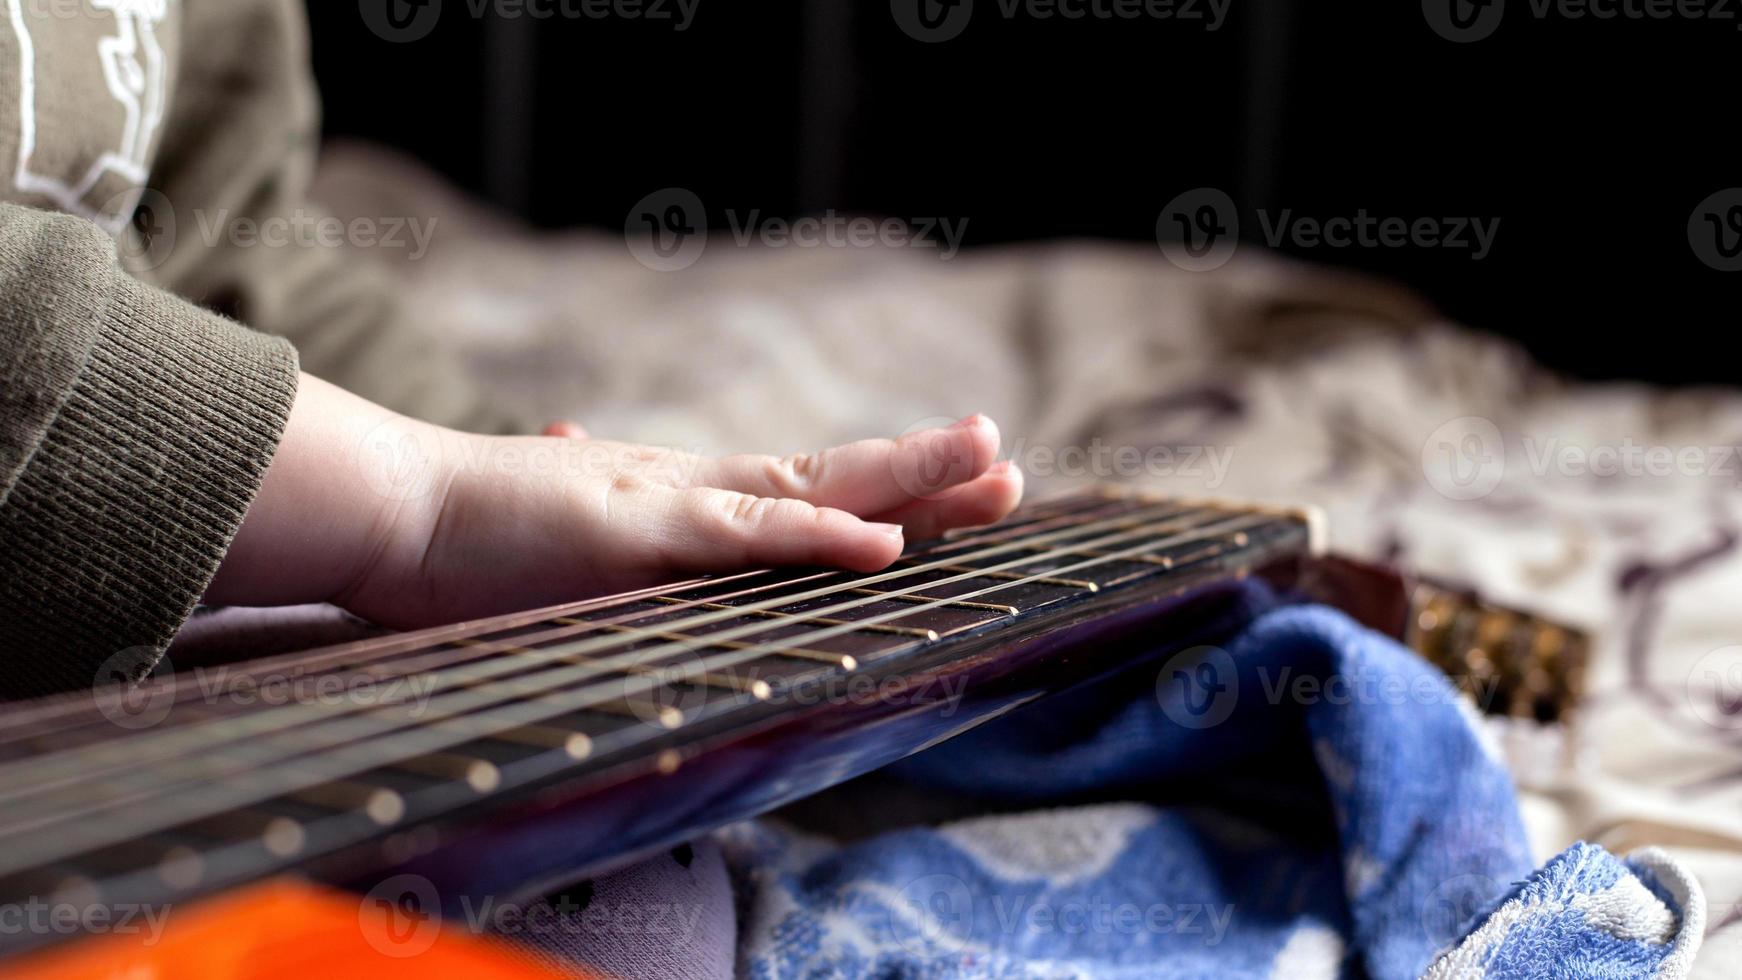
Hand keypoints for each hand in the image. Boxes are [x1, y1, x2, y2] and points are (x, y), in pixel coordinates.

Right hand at [208, 375, 1023, 627]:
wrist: (390, 508)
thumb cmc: (469, 532)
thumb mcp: (560, 532)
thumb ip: (595, 522)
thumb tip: (581, 456)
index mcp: (682, 500)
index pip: (801, 491)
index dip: (879, 489)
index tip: (950, 491)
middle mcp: (693, 489)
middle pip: (830, 477)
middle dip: (925, 475)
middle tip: (1009, 465)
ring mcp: (669, 506)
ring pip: (809, 488)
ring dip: (903, 482)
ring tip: (991, 467)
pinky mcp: (633, 534)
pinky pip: (740, 537)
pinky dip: (813, 538)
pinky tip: (881, 542)